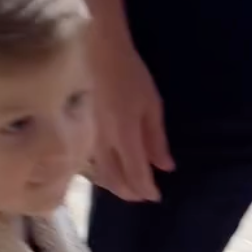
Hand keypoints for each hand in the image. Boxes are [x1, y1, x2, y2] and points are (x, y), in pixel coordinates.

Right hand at [88, 20, 173, 201]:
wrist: (99, 54)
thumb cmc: (131, 76)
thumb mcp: (152, 106)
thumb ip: (156, 139)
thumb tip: (165, 167)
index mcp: (125, 136)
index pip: (136, 174)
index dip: (146, 189)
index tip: (157, 197)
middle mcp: (105, 143)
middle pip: (115, 180)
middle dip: (130, 193)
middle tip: (144, 196)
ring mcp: (92, 138)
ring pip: (102, 174)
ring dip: (116, 186)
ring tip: (129, 189)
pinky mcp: (86, 132)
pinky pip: (95, 162)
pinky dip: (106, 174)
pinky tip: (113, 171)